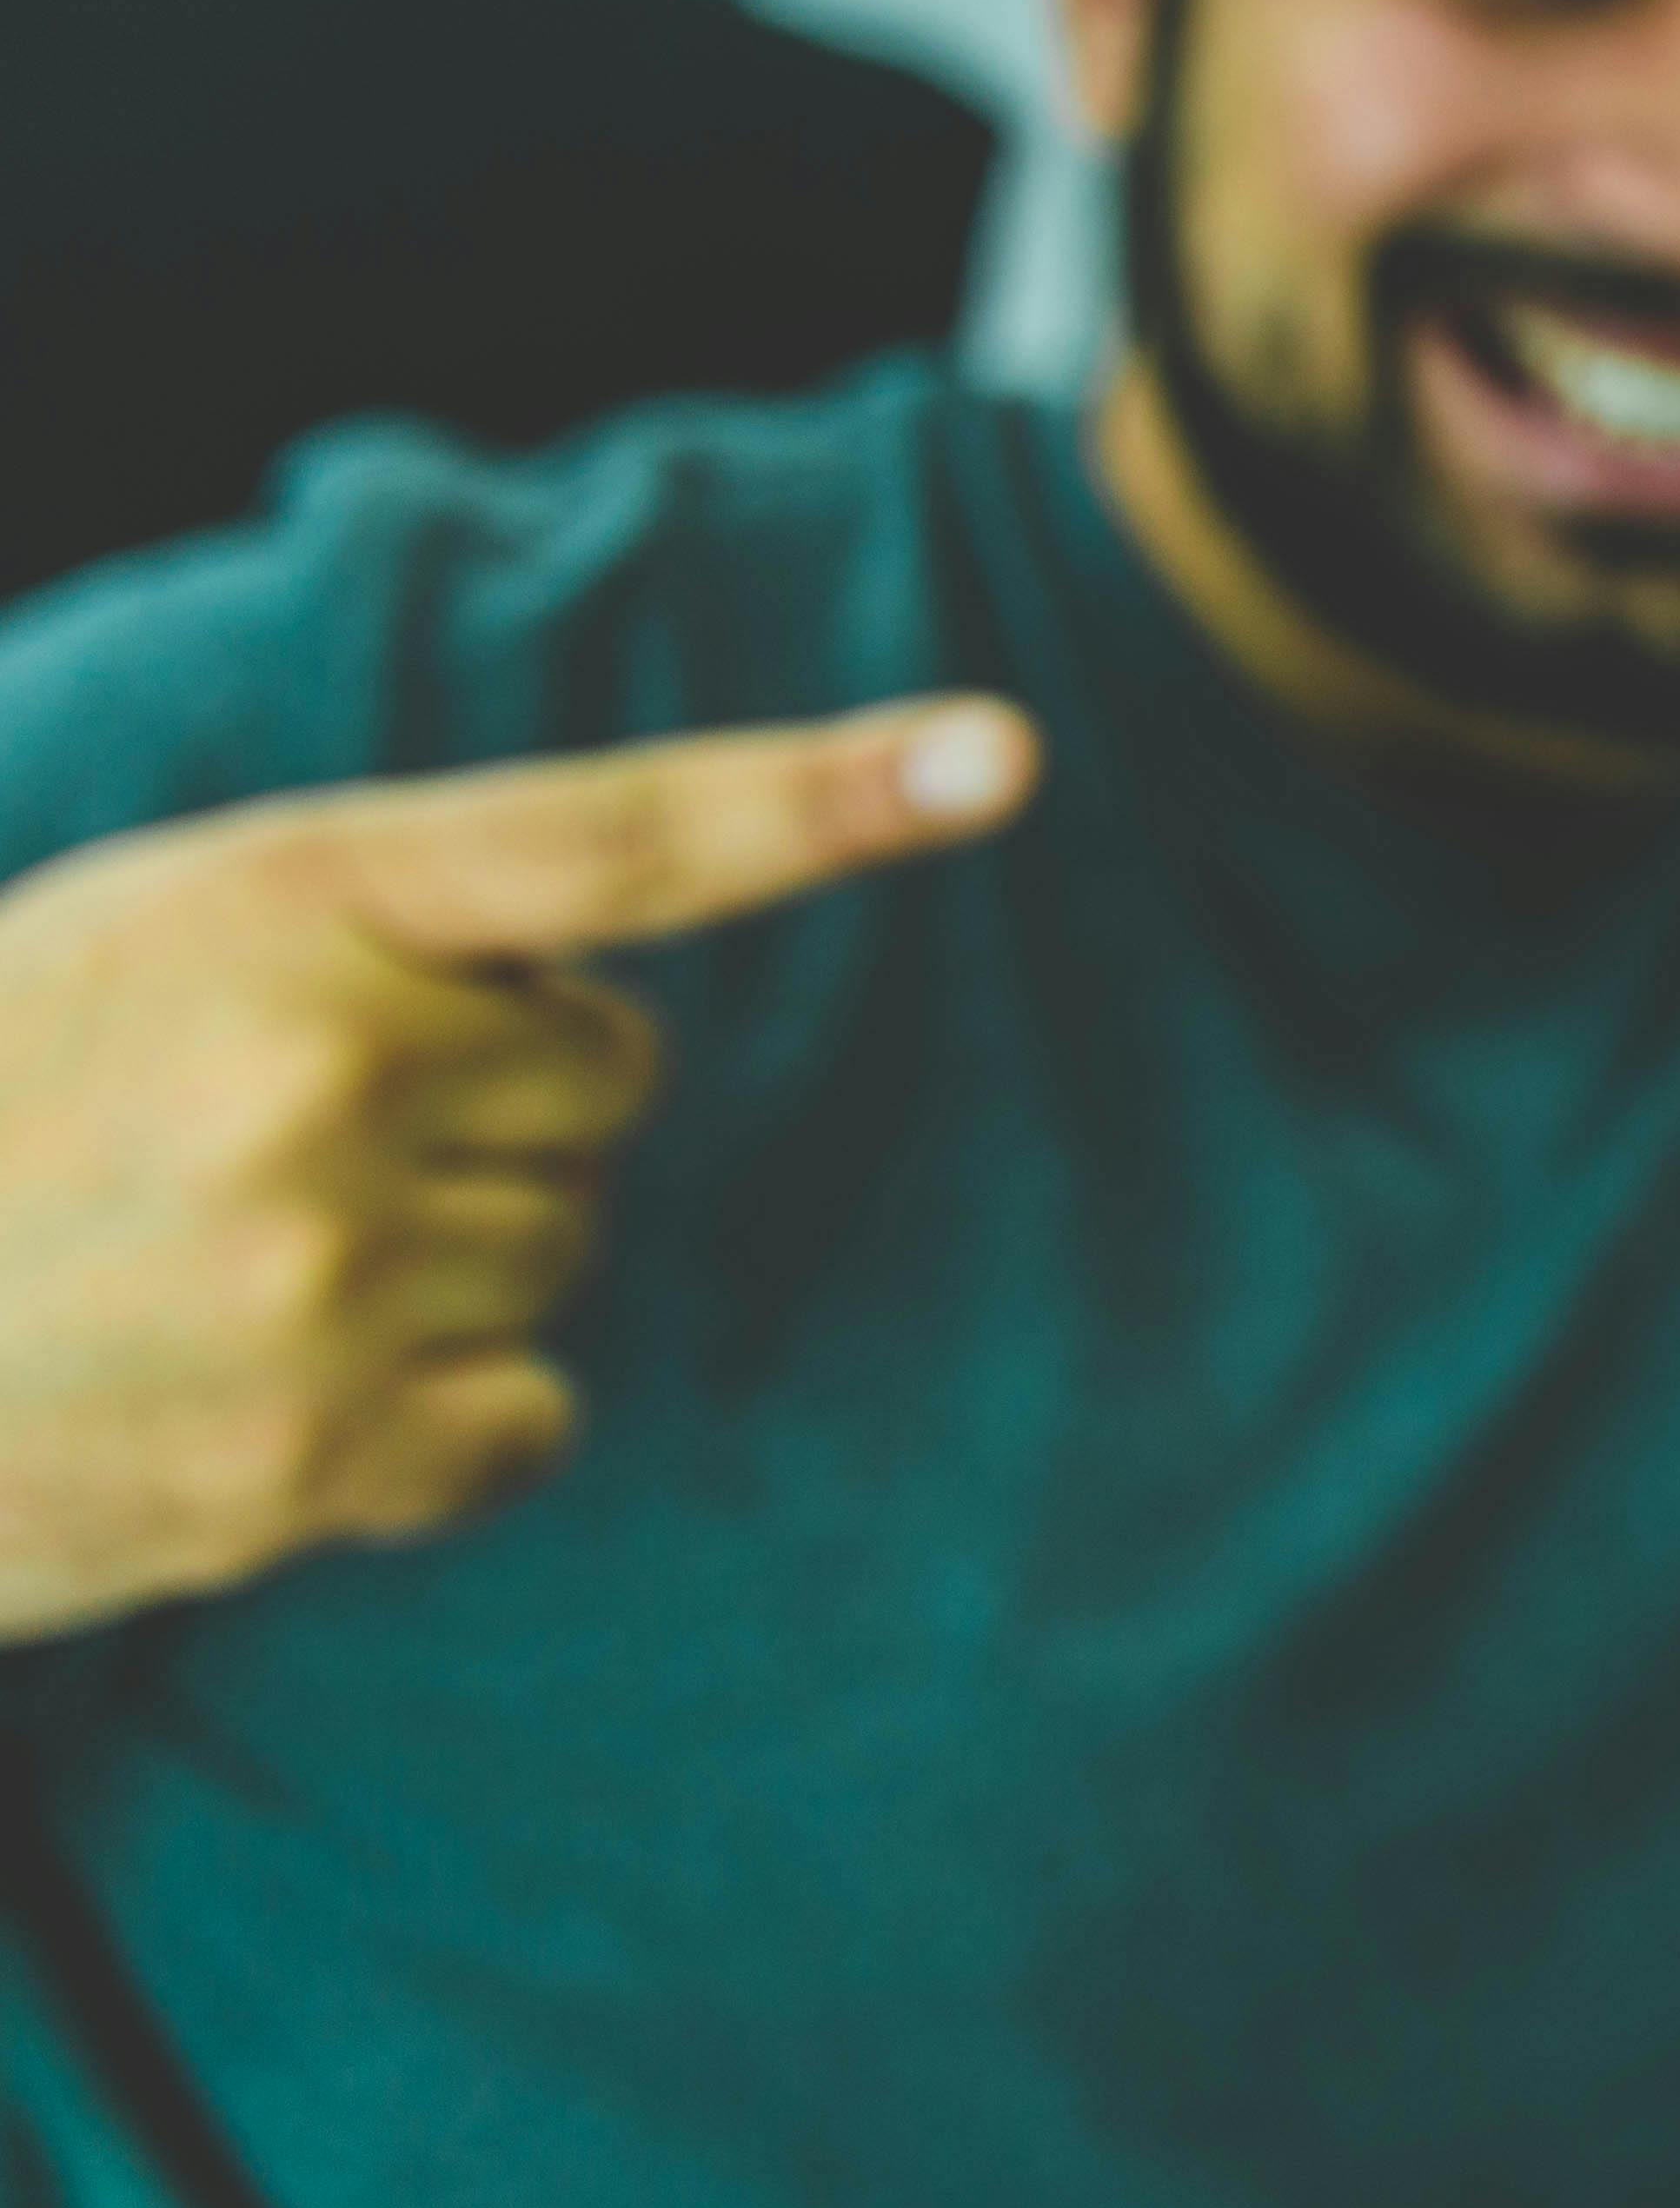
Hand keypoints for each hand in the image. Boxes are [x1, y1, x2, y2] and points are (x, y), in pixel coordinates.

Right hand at [0, 699, 1037, 1644]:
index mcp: (279, 896)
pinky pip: (529, 1411)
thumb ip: (364, 938)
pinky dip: (434, 1423)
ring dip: (444, 1261)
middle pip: (609, 1078)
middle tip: (268, 1141)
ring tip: (228, 1266)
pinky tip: (269, 1395)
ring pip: (565, 1245)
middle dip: (488, 1107)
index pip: (610, 836)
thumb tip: (591, 1021)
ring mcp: (328, 1264)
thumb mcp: (146, 942)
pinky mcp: (323, 1449)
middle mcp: (326, 1065)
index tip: (1005, 758)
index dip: (823, 793)